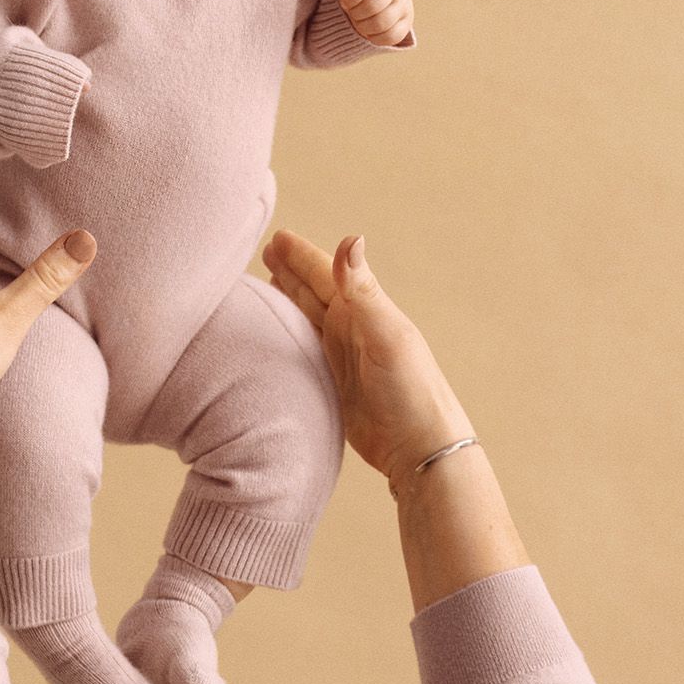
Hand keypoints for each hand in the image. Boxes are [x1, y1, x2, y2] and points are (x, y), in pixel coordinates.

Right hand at [260, 225, 473, 497]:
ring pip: (307, 317)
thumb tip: (350, 239)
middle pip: (314, 291)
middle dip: (291, 270)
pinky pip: (304, 349)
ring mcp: (342, 356)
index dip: (301, 256)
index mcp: (363, 311)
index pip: (326, 274)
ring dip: (288, 299)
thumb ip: (363, 290)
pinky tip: (277, 332)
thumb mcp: (386, 334)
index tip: (276, 237)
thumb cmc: (410, 389)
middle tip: (265, 250)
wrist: (418, 446)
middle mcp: (351, 329)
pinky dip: (289, 335)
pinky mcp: (333, 383)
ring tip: (266, 282)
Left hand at [333, 0, 414, 47]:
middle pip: (372, 6)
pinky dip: (375, 37)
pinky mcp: (406, 22)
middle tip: (351, 10)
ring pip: (381, 24)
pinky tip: (369, 29)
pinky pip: (391, 37)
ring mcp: (404, 4)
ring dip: (363, 26)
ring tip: (360, 19)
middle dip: (355, 12)